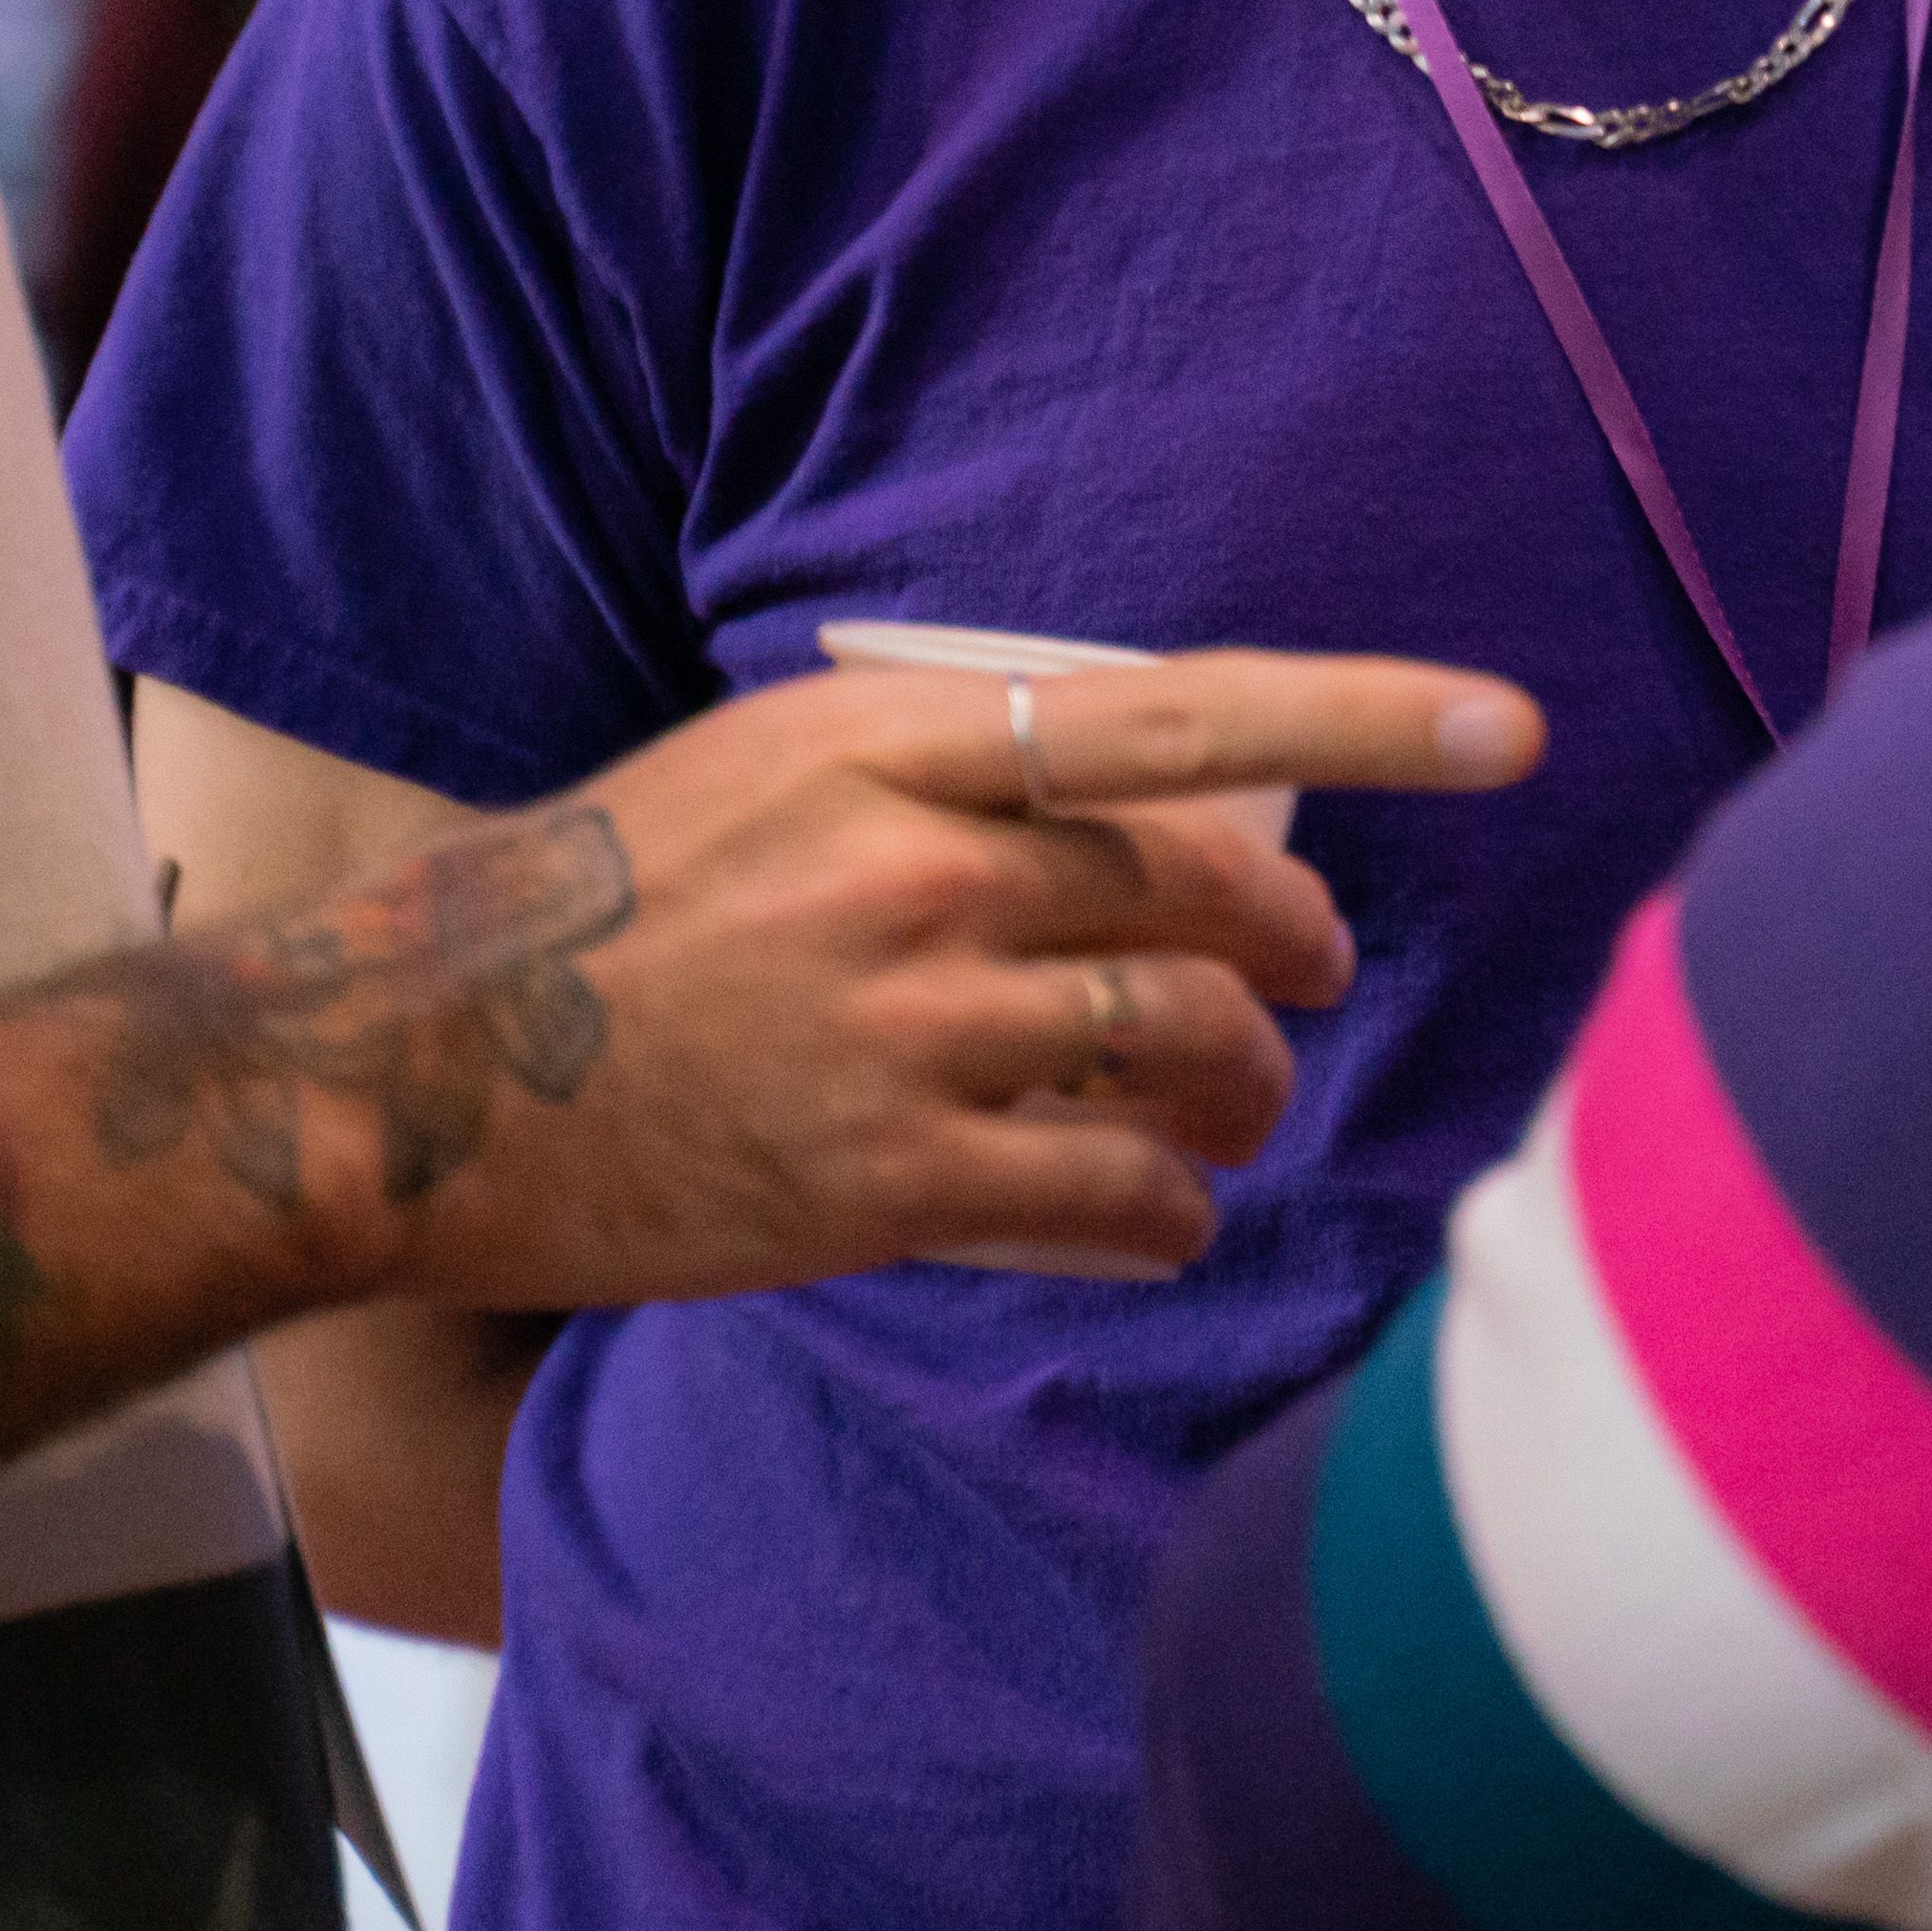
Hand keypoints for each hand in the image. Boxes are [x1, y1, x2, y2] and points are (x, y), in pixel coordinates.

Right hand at [346, 649, 1542, 1314]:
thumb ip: (945, 774)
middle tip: (1306, 979)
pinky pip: (1110, 1201)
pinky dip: (1167, 1216)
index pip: (1181, 713)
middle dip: (1295, 948)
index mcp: (887, 737)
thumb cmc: (606, 903)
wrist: (420, 1065)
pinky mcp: (879, 1181)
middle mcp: (913, 870)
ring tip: (1229, 1110)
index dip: (1366, 716)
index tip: (1511, 728)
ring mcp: (902, 1029)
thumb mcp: (770, 764)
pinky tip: (1153, 1217)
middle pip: (1206, 904)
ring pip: (1182, 1056)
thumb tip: (1145, 804)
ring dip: (1242, 1093)